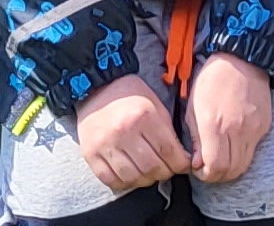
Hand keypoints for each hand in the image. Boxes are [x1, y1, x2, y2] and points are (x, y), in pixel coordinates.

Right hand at [74, 74, 189, 193]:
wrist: (96, 90)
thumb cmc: (131, 97)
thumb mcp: (156, 105)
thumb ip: (168, 131)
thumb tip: (182, 158)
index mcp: (144, 116)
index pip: (168, 151)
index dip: (180, 164)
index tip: (184, 165)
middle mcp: (123, 132)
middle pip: (151, 167)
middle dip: (165, 173)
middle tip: (168, 170)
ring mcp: (105, 145)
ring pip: (132, 177)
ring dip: (146, 180)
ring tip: (150, 174)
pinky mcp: (90, 154)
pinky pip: (110, 180)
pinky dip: (124, 183)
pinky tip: (132, 176)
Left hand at [183, 54, 271, 185]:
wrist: (242, 59)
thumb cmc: (212, 80)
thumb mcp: (193, 108)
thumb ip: (195, 140)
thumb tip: (198, 163)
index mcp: (215, 125)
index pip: (215, 167)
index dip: (205, 175)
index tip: (199, 168)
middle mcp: (237, 131)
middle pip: (231, 171)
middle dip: (217, 175)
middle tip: (208, 167)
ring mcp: (254, 129)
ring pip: (244, 165)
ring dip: (230, 168)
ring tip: (220, 157)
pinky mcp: (264, 126)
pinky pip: (253, 150)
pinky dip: (242, 154)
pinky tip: (232, 143)